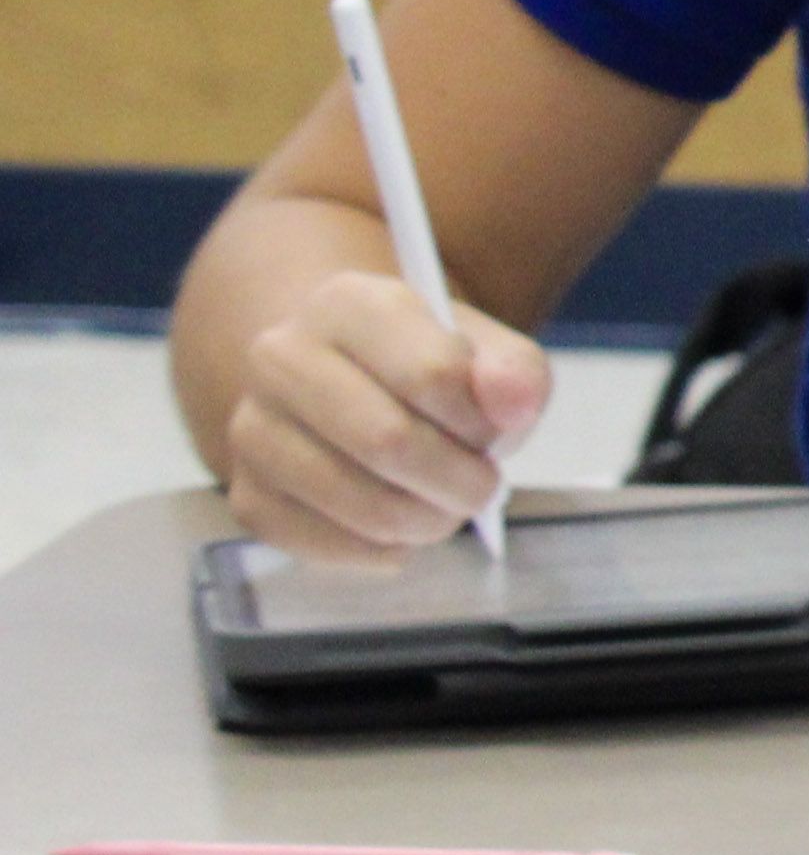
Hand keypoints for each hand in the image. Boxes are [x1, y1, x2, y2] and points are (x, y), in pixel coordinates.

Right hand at [217, 268, 546, 553]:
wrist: (345, 386)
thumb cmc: (426, 369)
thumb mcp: (487, 353)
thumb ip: (515, 373)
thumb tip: (511, 404)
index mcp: (348, 304)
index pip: (433, 375)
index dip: (481, 420)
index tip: (492, 430)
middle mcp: (281, 357)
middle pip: (390, 443)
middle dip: (461, 483)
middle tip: (481, 487)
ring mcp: (252, 429)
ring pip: (362, 505)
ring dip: (429, 522)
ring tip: (444, 505)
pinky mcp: (247, 496)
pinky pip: (331, 546)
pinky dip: (386, 550)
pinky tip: (399, 525)